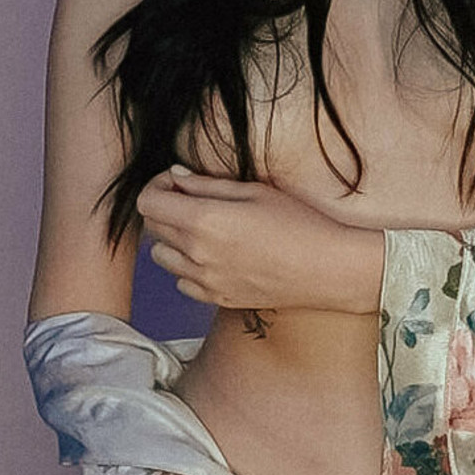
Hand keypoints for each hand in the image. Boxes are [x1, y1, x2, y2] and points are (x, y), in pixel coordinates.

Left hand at [136, 167, 384, 313]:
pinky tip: (214, 254)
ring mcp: (205, 280)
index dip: (157, 185)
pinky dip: (188, 266)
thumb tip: (176, 176)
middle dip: (164, 207)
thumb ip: (207, 184)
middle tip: (191, 197)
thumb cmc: (298, 222)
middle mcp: (197, 253)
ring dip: (172, 238)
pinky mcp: (217, 298)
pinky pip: (182, 281)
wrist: (326, 268)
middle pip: (152, 227)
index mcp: (204, 220)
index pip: (148, 202)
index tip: (177, 181)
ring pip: (161, 256)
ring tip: (203, 227)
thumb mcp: (254, 191)